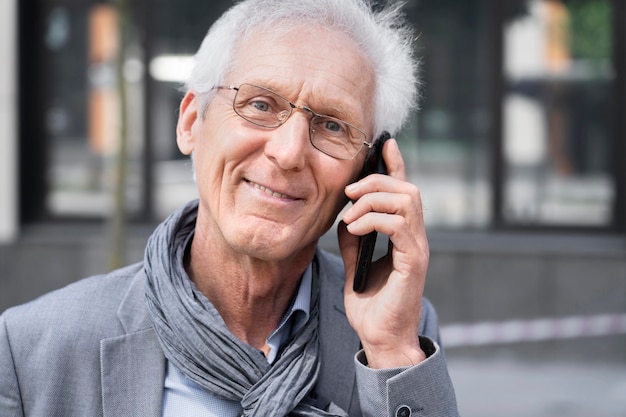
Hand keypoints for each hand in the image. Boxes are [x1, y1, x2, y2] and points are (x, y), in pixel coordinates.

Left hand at [338, 138, 427, 368]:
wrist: (380, 337)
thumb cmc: (371, 303)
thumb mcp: (356, 261)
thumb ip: (354, 236)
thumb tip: (346, 215)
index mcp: (402, 234)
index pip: (403, 190)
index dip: (395, 164)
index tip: (384, 143)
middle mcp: (414, 237)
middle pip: (406, 188)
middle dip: (376, 181)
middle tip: (349, 193)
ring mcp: (417, 248)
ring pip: (407, 201)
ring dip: (373, 200)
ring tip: (350, 215)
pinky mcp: (414, 261)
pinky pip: (399, 226)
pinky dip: (374, 221)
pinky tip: (355, 229)